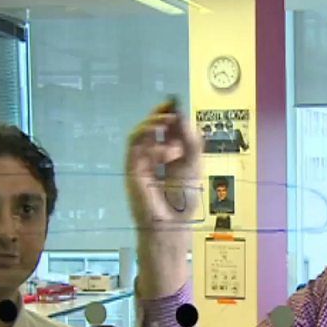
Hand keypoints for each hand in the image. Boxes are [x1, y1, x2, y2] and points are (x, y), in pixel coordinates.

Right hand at [125, 100, 203, 229]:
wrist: (172, 223)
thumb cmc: (184, 198)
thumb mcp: (194, 164)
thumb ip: (191, 141)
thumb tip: (182, 116)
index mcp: (168, 154)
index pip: (165, 128)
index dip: (168, 114)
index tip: (175, 103)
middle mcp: (152, 156)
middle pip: (149, 127)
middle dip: (158, 114)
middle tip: (169, 107)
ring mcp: (140, 162)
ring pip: (139, 133)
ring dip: (152, 123)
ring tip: (167, 121)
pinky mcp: (132, 168)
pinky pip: (135, 146)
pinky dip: (150, 141)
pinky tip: (167, 149)